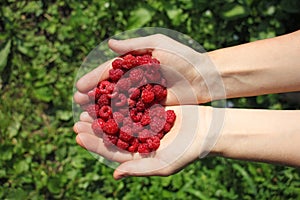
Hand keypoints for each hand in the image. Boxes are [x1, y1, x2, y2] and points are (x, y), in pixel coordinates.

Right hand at [73, 34, 223, 105]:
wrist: (203, 77)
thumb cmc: (183, 58)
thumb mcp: (159, 45)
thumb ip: (135, 46)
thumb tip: (110, 43)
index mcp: (134, 64)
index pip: (109, 72)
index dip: (94, 78)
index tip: (79, 86)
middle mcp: (135, 80)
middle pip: (110, 89)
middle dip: (93, 95)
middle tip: (77, 102)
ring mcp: (142, 96)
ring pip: (118, 103)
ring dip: (102, 108)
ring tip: (86, 115)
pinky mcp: (151, 108)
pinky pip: (132, 114)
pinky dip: (119, 118)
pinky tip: (108, 124)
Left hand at [73, 105, 215, 179]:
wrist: (204, 131)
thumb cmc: (186, 151)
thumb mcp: (163, 164)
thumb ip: (139, 169)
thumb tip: (115, 175)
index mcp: (136, 154)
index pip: (110, 151)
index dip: (93, 145)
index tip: (78, 136)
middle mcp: (135, 139)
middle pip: (110, 134)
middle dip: (93, 129)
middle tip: (77, 122)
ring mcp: (141, 123)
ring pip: (116, 118)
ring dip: (101, 113)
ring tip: (86, 107)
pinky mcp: (147, 109)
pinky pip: (129, 103)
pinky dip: (117, 99)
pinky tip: (106, 93)